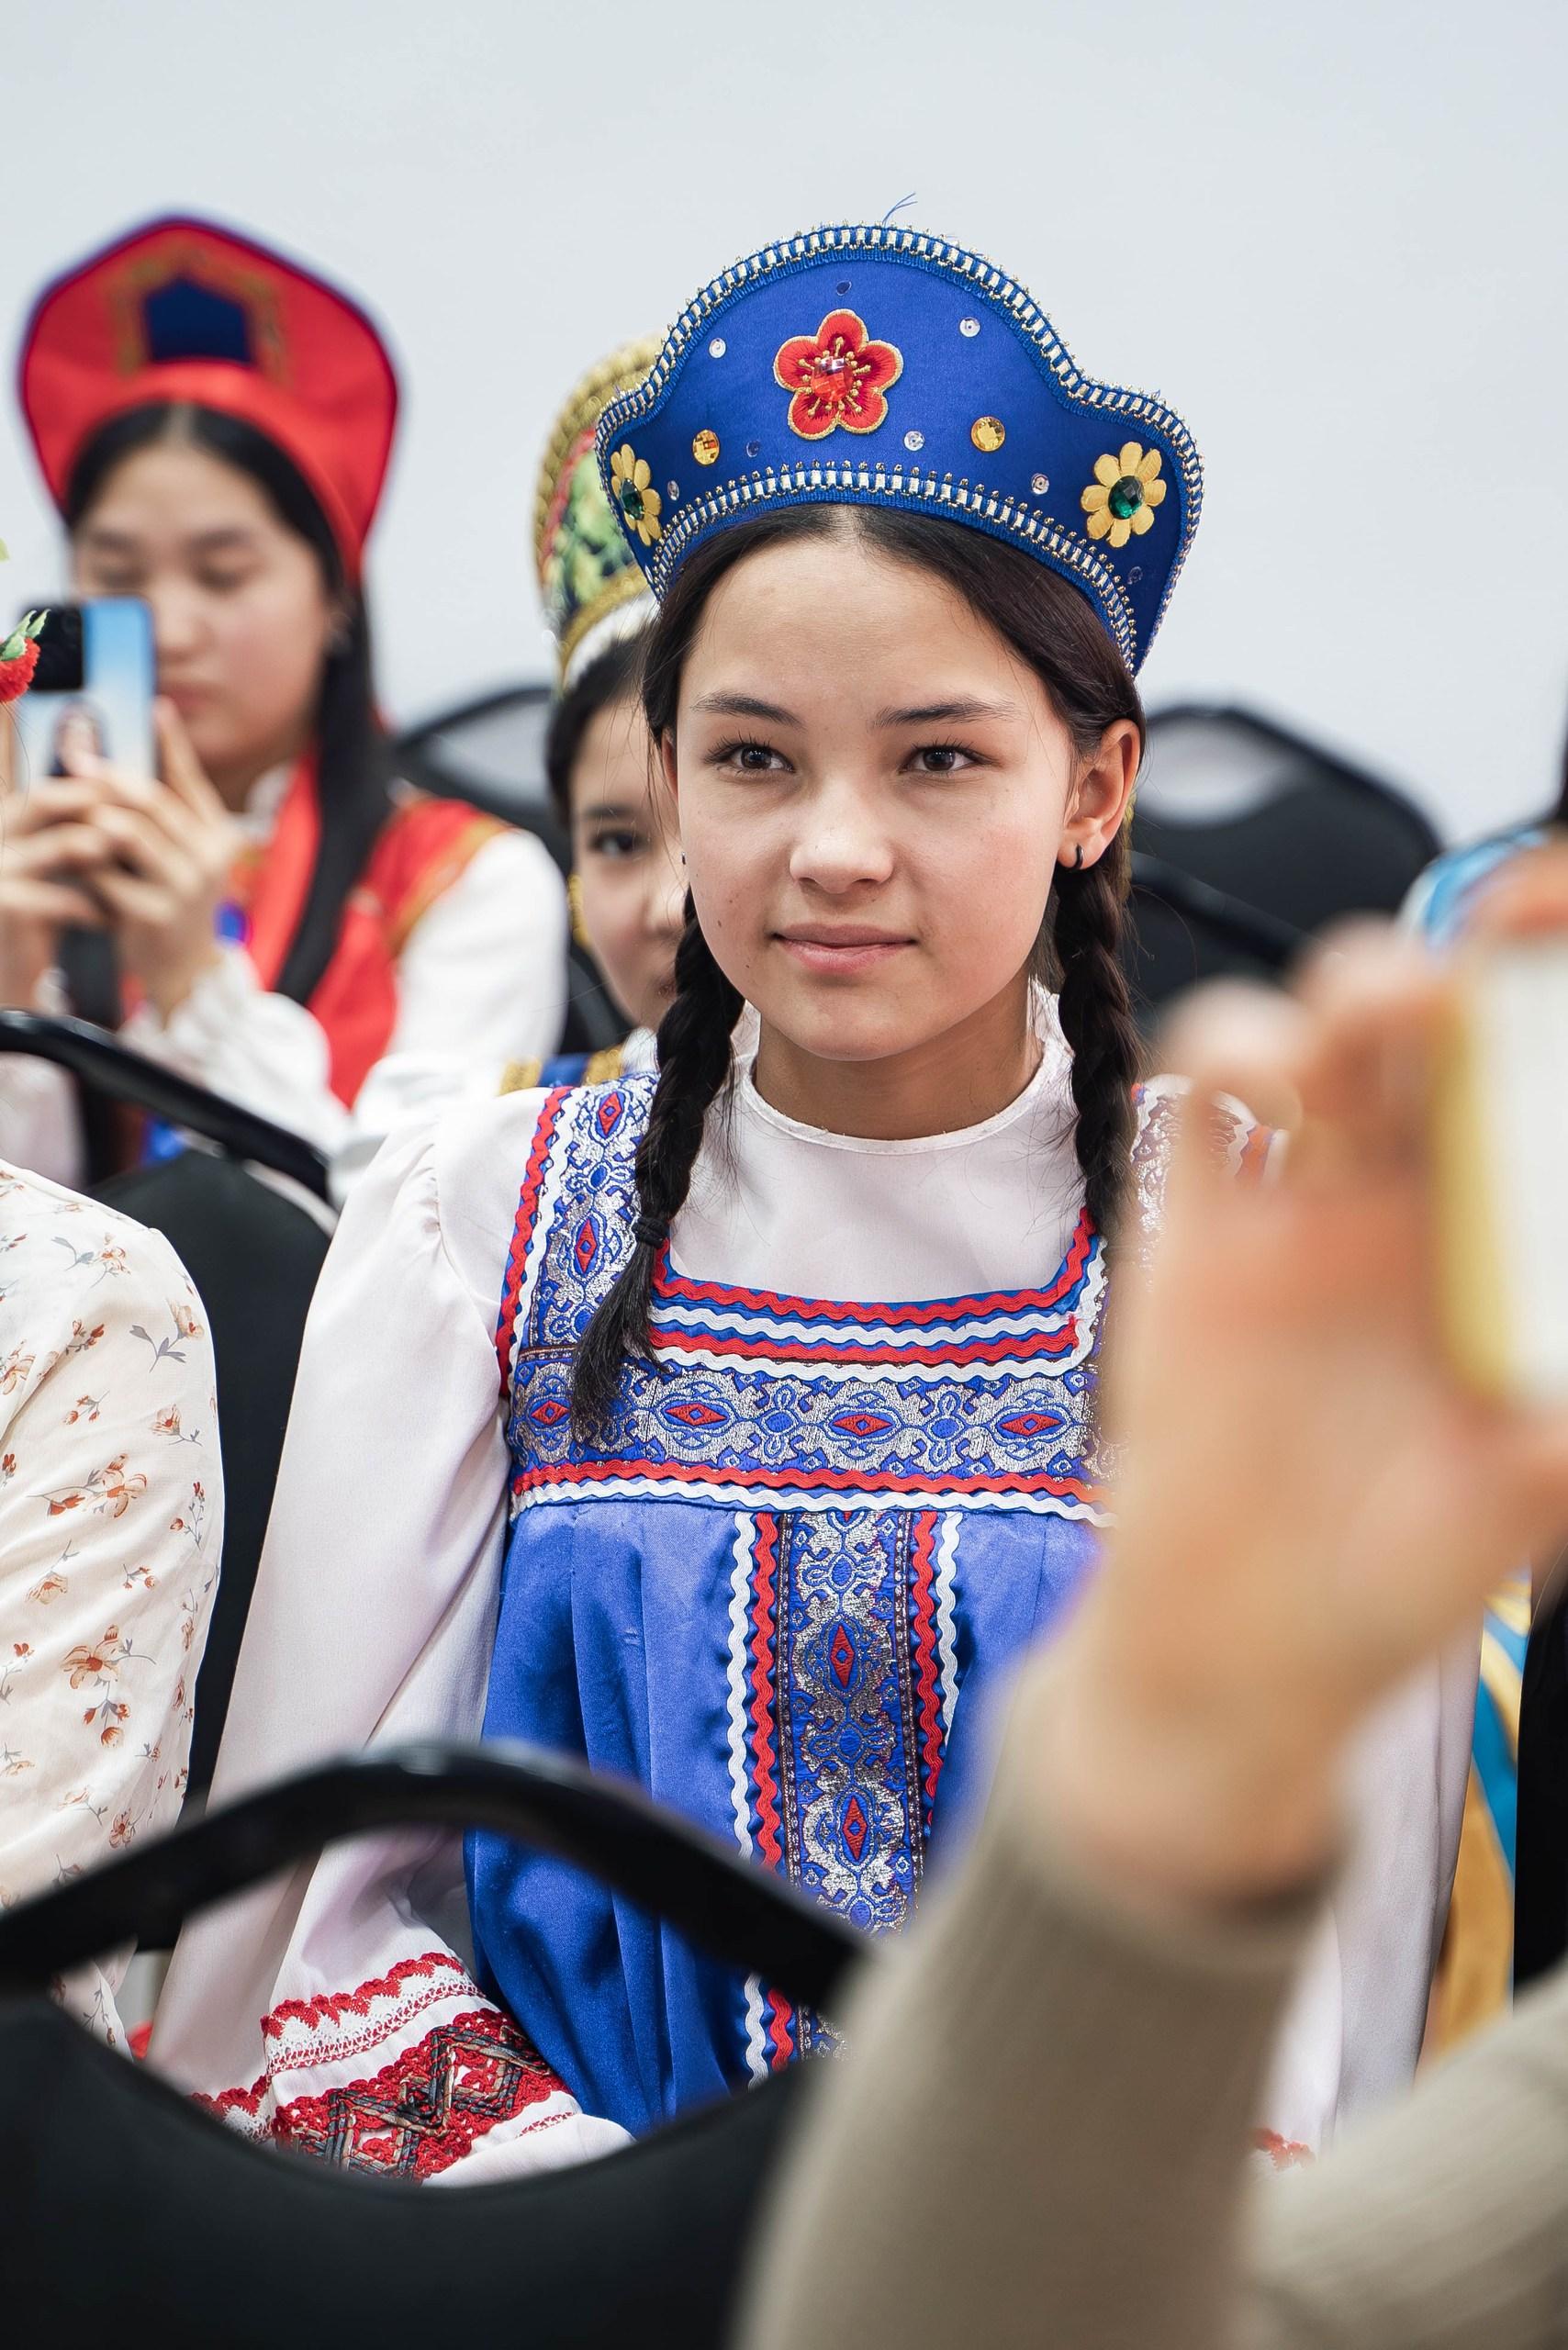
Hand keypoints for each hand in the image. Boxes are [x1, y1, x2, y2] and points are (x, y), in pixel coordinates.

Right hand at [0, 719, 110, 1006]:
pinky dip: (89, 905)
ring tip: (132, 862)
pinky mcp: (3, 907)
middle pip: (42, 803)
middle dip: (95, 806)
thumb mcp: (59, 868)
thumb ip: (79, 834)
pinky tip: (114, 917)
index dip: (90, 785)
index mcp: (7, 824)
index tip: (136, 792)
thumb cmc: (42, 913)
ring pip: (53, 847)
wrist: (9, 970)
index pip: (46, 789)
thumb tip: (132, 798)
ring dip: (99, 852)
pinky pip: (54, 899)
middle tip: (138, 818)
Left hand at [67, 699, 241, 1022]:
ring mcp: (186, 888)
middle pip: (152, 802)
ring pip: (128, 834)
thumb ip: (168, 811)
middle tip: (76, 758)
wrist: (184, 970)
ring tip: (67, 800)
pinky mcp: (155, 916)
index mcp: (220, 836)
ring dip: (92, 815)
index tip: (153, 706)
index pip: (190, 779)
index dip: (172, 742)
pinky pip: (108, 876)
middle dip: (110, 776)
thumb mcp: (183, 854)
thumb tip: (146, 742)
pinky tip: (67, 852)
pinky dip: (85, 861)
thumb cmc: (175, 900)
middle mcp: (210, 859)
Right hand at [1046, 850, 1567, 1908]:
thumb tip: (1567, 1348)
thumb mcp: (1532, 1496)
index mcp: (1515, 1243)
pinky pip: (1203, 1097)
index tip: (1561, 936)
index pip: (1550, 1081)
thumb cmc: (1400, 1580)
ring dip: (1353, 992)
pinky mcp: (1200, 1229)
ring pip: (1331, 1033)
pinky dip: (1228, 1048)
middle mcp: (1423, 1203)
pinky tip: (1267, 1087)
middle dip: (1473, 955)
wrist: (1237, 1648)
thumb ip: (1559, 1420)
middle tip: (1491, 948)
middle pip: (1453, 1020)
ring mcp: (1308, 1207)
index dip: (1555, 990)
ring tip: (1372, 1030)